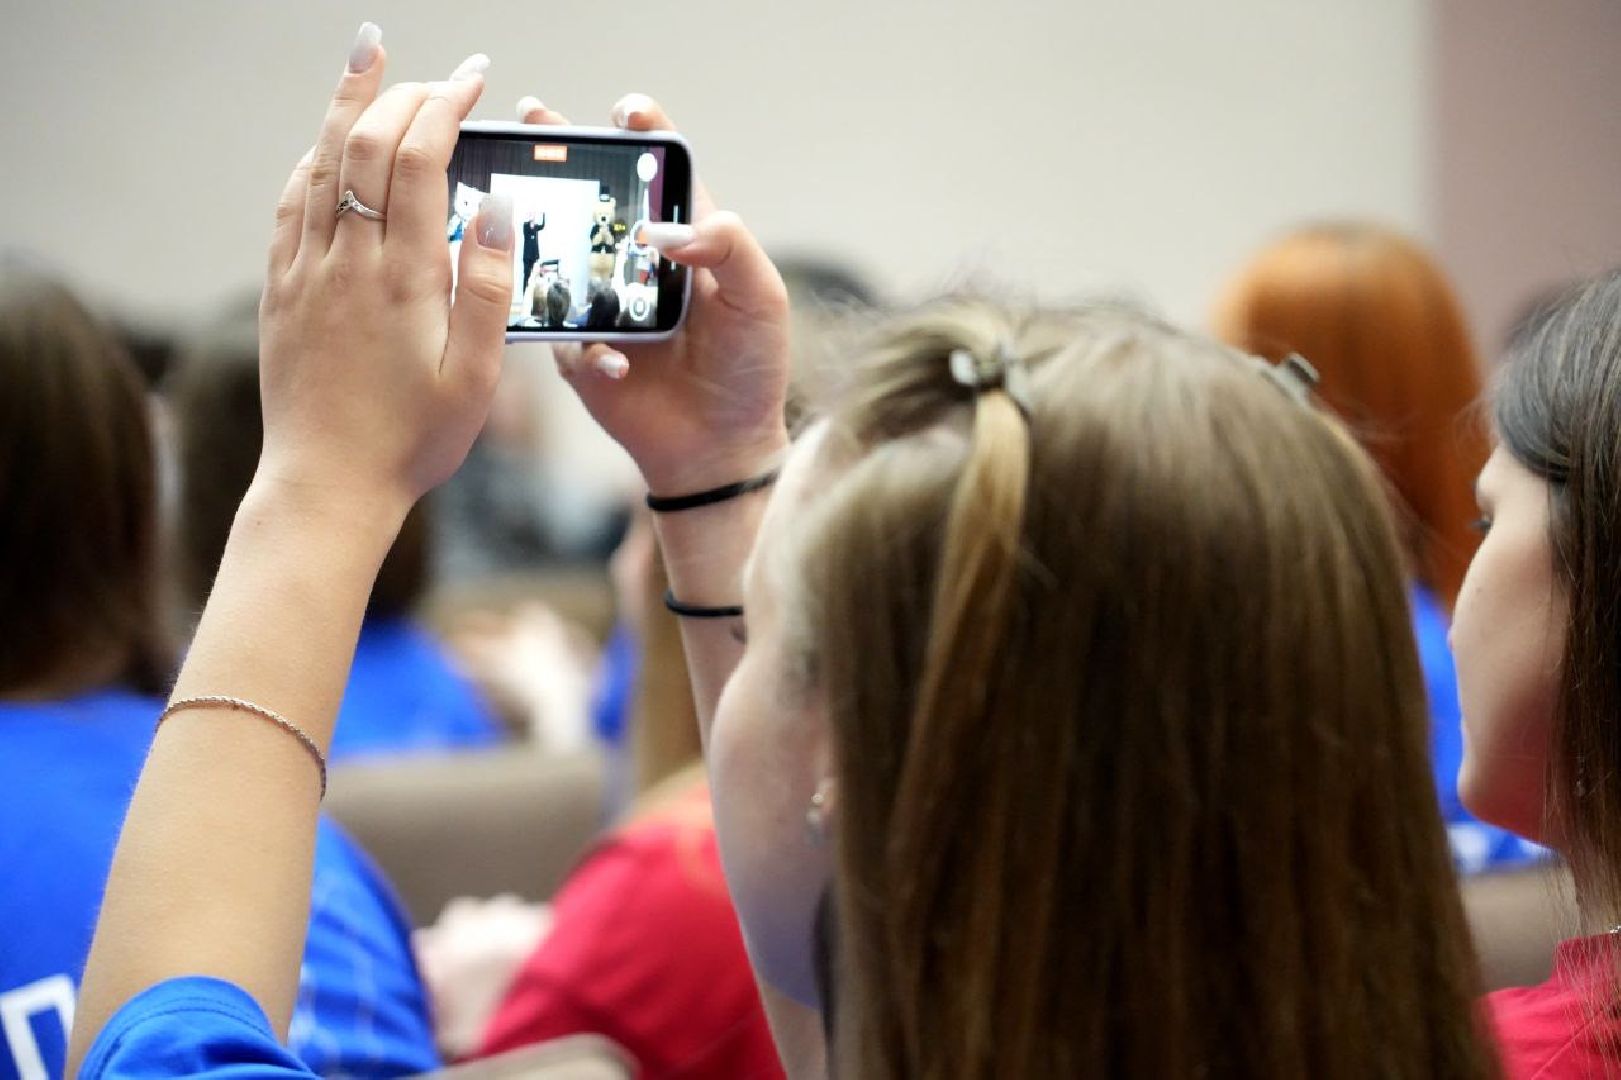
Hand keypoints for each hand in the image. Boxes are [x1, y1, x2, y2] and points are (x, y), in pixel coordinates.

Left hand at [257, 31, 515, 523]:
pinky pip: (291, 205)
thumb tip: (498, 208)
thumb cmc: (412, 439)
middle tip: (438, 74)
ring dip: (348, 106)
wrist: (327, 485)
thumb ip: (491, 288)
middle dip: (402, 93)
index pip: (419, 161)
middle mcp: (348, 262)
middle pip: (366, 145)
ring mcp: (306, 273)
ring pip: (321, 163)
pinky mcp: (281, 291)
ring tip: (369, 62)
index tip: (472, 81)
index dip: (445, 107)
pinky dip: (314, 161)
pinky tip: (326, 148)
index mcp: (404, 278)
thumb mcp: (476, 376)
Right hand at [519, 94, 791, 493]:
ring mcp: (603, 307)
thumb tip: (666, 228)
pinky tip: (619, 365)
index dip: (643, 134)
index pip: (660, 174)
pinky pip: (566, 337)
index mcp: (685, 241)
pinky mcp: (580, 353)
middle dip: (563, 153)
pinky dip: (590, 347)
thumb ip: (730, 249)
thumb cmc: (749, 370)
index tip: (628, 110)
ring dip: (538, 231)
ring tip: (516, 205)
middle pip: (594, 198)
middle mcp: (637, 265)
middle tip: (534, 115)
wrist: (722, 449)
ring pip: (560, 257)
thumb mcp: (761, 301)